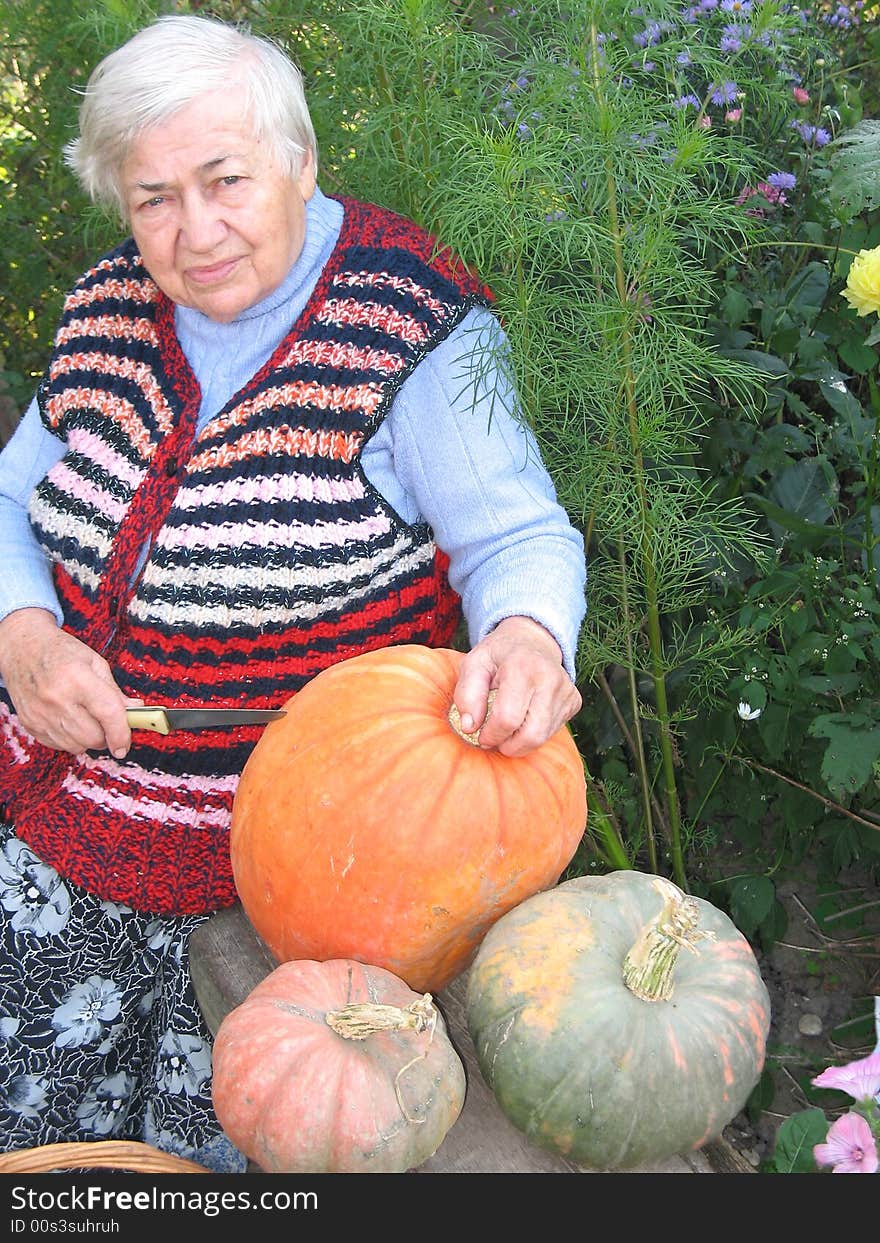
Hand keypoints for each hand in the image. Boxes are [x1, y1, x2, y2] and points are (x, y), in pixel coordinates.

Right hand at [0, 608, 140, 757]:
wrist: (22, 648)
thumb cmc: (60, 652)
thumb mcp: (94, 663)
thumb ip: (115, 691)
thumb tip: (135, 711)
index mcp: (77, 678)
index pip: (108, 713)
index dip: (121, 733)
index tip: (125, 745)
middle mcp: (57, 698)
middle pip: (92, 736)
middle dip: (106, 735)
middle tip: (108, 723)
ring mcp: (40, 713)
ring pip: (76, 746)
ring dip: (88, 739)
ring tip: (87, 718)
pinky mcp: (30, 724)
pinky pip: (58, 745)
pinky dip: (70, 739)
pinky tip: (70, 720)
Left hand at [451, 616, 581, 755]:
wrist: (533, 640)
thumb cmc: (498, 655)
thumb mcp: (473, 664)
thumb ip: (466, 695)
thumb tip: (469, 727)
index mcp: (522, 667)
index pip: (507, 718)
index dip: (490, 735)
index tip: (479, 735)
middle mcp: (550, 678)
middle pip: (531, 735)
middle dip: (508, 746)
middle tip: (494, 738)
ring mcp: (566, 691)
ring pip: (542, 738)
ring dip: (520, 742)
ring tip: (507, 727)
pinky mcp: (575, 701)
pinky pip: (552, 732)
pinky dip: (534, 733)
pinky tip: (525, 716)